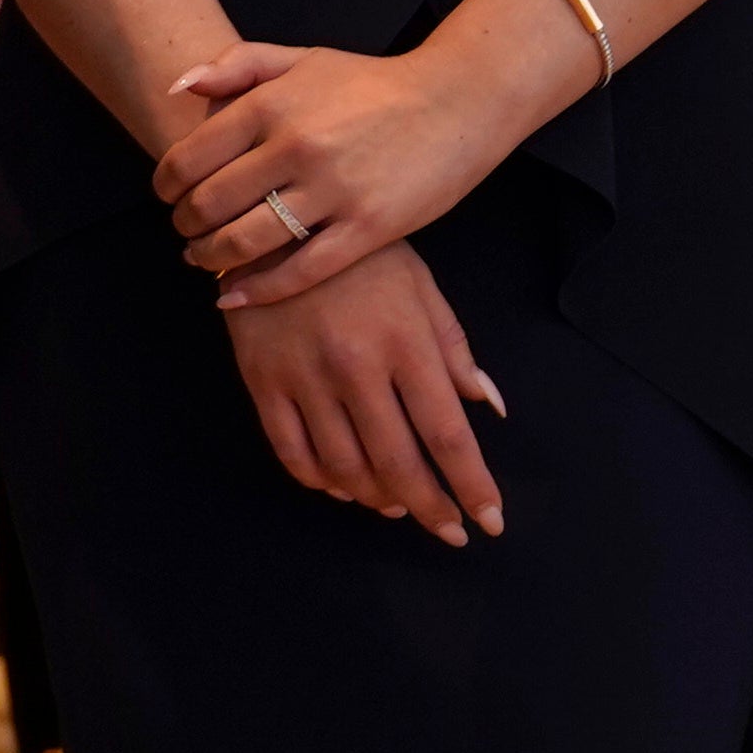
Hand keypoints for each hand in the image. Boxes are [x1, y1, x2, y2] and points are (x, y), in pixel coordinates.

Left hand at [161, 43, 522, 301]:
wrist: (456, 102)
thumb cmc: (372, 83)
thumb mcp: (302, 58)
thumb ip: (236, 65)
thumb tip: (177, 87)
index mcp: (271, 105)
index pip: (189, 157)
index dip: (165, 185)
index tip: (165, 196)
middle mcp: (295, 147)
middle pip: (210, 204)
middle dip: (185, 225)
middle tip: (184, 231)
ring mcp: (333, 191)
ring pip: (246, 241)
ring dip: (211, 258)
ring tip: (203, 260)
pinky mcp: (368, 228)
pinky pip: (300, 271)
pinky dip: (257, 289)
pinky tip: (233, 295)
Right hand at [222, 243, 507, 540]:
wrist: (274, 222)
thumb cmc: (362, 256)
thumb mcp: (421, 288)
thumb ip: (455, 349)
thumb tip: (489, 407)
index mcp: (405, 343)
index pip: (447, 434)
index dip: (471, 485)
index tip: (489, 521)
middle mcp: (356, 367)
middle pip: (398, 462)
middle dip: (430, 508)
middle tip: (448, 531)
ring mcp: (304, 377)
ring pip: (344, 466)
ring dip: (377, 498)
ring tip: (396, 506)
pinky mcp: (262, 380)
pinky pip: (292, 451)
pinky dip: (320, 480)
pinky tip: (341, 486)